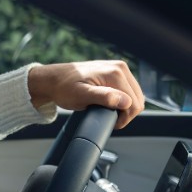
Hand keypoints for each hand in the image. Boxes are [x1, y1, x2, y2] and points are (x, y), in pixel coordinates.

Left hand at [27, 60, 144, 128]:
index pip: (134, 103)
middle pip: (138, 99)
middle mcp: (120, 67)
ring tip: (108, 112)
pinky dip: (122, 100)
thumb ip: (104, 97)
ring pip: (135, 95)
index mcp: (115, 73)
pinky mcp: (115, 72)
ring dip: (125, 107)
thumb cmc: (64, 88)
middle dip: (126, 113)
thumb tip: (125, 101)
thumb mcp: (81, 96)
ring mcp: (119, 68)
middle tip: (109, 119)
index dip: (124, 118)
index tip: (110, 123)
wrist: (53, 79)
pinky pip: (128, 90)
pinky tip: (110, 104)